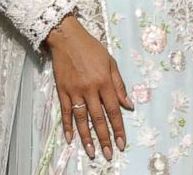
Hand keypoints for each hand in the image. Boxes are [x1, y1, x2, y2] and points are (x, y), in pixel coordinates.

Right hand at [47, 16, 133, 161]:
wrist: (67, 38)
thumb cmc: (92, 48)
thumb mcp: (111, 62)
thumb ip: (119, 85)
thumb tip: (129, 105)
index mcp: (105, 81)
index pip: (114, 110)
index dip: (118, 128)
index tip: (122, 143)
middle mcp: (90, 88)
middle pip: (99, 118)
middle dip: (105, 138)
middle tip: (109, 154)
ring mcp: (75, 91)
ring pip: (82, 119)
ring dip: (87, 137)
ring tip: (92, 152)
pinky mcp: (62, 91)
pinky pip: (66, 112)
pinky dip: (67, 126)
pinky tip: (70, 139)